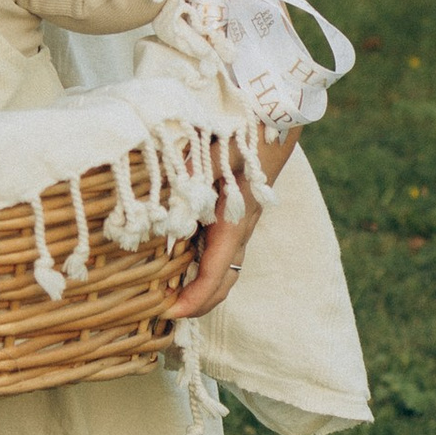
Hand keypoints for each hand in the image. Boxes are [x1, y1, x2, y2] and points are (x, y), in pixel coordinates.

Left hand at [167, 126, 294, 318]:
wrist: (272, 119)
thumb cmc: (240, 137)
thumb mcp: (211, 157)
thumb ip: (189, 183)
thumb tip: (163, 212)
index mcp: (234, 223)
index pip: (214, 274)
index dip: (193, 299)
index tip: (169, 313)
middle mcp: (240, 230)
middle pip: (223, 282)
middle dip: (197, 304)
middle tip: (166, 314)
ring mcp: (242, 224)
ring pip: (224, 269)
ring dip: (201, 287)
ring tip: (170, 295)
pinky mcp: (237, 216)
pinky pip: (222, 251)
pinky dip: (203, 266)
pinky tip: (180, 261)